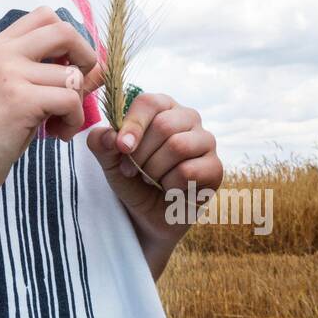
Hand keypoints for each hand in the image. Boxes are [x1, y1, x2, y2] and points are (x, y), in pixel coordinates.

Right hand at [0, 6, 100, 202]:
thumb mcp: (19, 91)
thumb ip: (52, 73)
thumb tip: (101, 66)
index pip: (46, 16)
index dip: (69, 38)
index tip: (68, 66)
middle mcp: (3, 52)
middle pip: (65, 31)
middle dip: (85, 58)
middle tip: (78, 87)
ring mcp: (10, 74)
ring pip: (72, 76)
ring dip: (77, 104)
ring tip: (60, 123)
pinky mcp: (20, 100)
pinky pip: (70, 100)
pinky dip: (73, 121)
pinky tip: (58, 134)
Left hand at [85, 91, 222, 245]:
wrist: (148, 214)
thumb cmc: (132, 179)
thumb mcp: (109, 161)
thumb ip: (102, 143)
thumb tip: (109, 136)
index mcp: (162, 107)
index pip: (149, 102)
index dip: (133, 124)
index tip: (121, 148)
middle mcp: (187, 118)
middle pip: (164, 125)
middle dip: (140, 154)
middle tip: (131, 171)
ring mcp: (206, 141)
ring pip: (178, 146)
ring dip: (154, 170)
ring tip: (149, 179)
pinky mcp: (215, 167)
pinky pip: (189, 171)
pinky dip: (169, 186)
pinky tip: (168, 190)